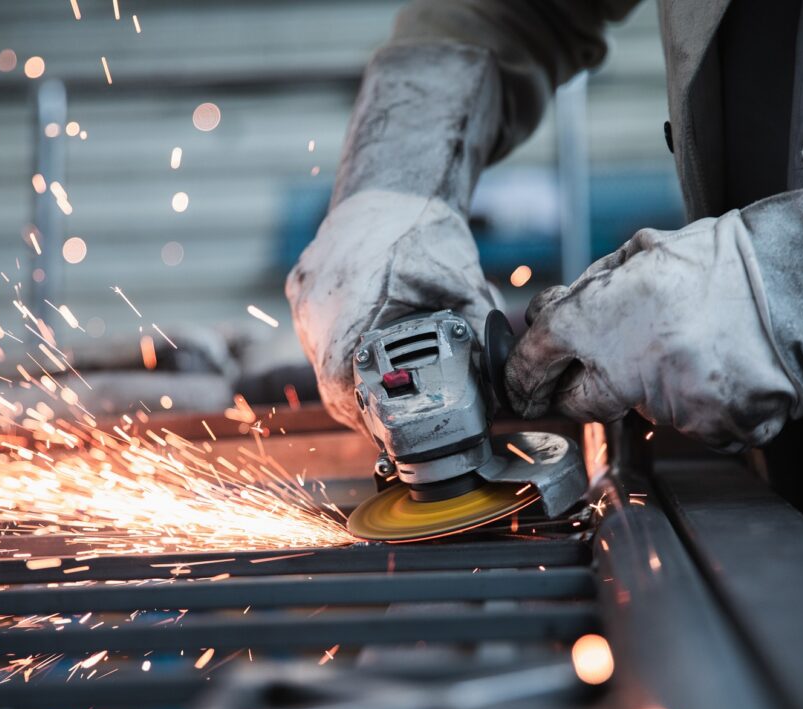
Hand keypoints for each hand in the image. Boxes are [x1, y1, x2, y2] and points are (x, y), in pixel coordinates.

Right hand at [286, 189, 498, 430]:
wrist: (392, 186)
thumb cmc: (424, 230)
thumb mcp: (461, 285)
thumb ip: (480, 336)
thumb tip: (501, 385)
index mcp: (349, 307)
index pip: (341, 387)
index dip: (363, 415)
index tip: (386, 428)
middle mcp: (315, 305)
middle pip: (328, 380)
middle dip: (361, 404)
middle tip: (392, 418)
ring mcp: (304, 296)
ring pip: (320, 359)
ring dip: (348, 378)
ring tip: (380, 389)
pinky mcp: (301, 287)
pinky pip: (315, 333)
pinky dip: (339, 348)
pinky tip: (365, 352)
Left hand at [505, 211, 802, 451]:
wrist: (798, 287)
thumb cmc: (719, 265)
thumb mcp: (638, 254)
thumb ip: (586, 292)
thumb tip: (548, 316)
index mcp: (596, 318)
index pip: (533, 360)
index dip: (523, 375)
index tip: (523, 386)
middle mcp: (624, 369)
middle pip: (578, 403)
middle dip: (586, 387)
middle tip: (618, 360)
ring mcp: (668, 407)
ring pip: (639, 411)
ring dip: (653, 388)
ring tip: (692, 347)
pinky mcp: (708, 432)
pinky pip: (688, 426)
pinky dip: (697, 404)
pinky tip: (717, 369)